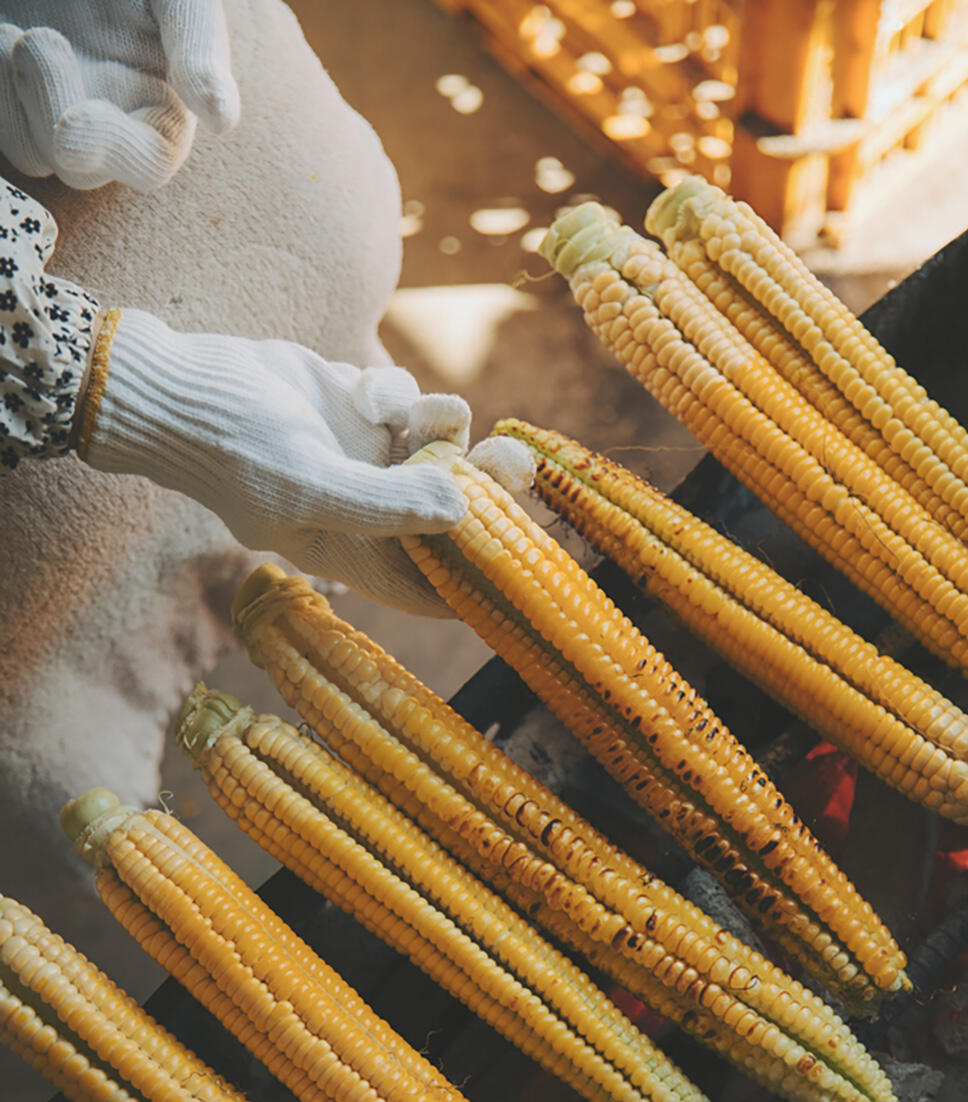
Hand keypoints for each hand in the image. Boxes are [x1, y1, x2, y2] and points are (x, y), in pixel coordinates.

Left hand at [0, 1, 238, 189]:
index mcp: (161, 109)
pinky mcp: (16, 100)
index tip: (72, 127)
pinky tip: (2, 37)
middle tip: (38, 40)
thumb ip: (197, 49)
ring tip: (16, 32)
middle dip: (52, 110)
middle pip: (80, 167)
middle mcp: (112, 123)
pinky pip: (5, 126)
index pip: (148, 161)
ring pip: (32, 151)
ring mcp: (59, 114)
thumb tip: (221, 118)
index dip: (114, 151)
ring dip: (15, 100)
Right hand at [79, 309, 527, 613]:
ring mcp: (364, 460)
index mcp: (351, 553)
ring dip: (443, 426)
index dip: (476, 584)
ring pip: (440, 448)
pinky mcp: (359, 413)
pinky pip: (409, 404)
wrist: (180, 386)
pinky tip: (358, 392)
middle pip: (449, 512)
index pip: (426, 586)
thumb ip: (387, 505)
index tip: (525, 565)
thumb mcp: (310, 484)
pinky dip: (395, 393)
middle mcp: (365, 512)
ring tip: (423, 414)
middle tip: (516, 463)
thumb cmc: (233, 450)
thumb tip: (464, 514)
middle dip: (487, 487)